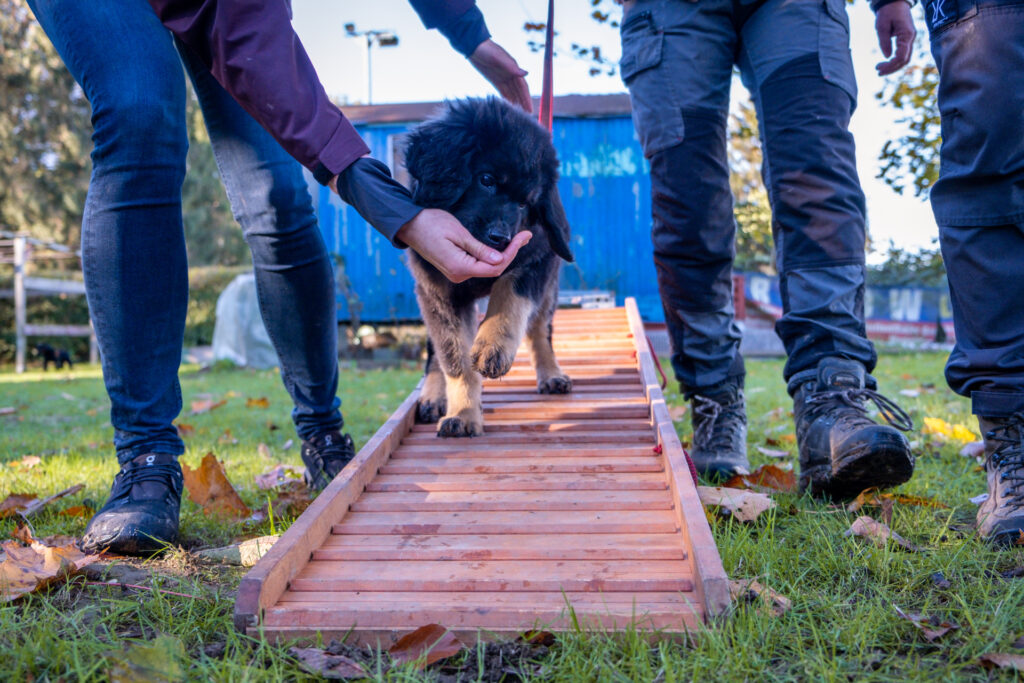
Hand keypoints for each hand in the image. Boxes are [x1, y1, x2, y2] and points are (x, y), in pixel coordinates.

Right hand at [396, 209, 531, 282]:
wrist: (409, 226)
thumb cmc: (431, 224)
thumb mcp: (459, 233)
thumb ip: (479, 249)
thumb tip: (499, 259)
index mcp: (459, 267)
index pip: (495, 266)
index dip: (512, 253)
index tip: (523, 237)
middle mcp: (458, 275)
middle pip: (493, 269)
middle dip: (511, 253)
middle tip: (526, 236)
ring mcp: (456, 273)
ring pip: (487, 269)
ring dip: (503, 256)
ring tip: (518, 239)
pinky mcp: (455, 268)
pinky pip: (478, 266)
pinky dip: (491, 258)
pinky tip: (501, 248)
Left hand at [469, 39, 531, 111]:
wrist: (473, 45)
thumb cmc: (486, 49)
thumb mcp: (498, 58)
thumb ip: (511, 67)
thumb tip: (526, 74)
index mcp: (513, 69)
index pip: (523, 87)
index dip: (527, 99)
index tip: (530, 110)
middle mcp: (510, 74)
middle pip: (519, 92)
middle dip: (524, 104)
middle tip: (527, 117)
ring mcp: (503, 77)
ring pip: (512, 93)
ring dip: (516, 103)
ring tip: (520, 116)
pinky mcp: (495, 80)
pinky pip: (503, 92)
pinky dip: (507, 100)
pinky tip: (509, 108)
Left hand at [875, 1, 915, 75]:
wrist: (895, 2)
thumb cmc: (888, 12)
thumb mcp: (882, 25)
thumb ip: (884, 41)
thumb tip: (887, 56)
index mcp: (907, 34)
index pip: (901, 56)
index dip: (890, 65)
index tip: (878, 68)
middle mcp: (911, 38)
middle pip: (904, 60)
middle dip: (891, 68)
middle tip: (878, 72)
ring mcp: (910, 39)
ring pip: (905, 59)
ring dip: (893, 66)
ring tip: (879, 69)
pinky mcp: (906, 39)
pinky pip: (903, 54)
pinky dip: (895, 61)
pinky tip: (886, 63)